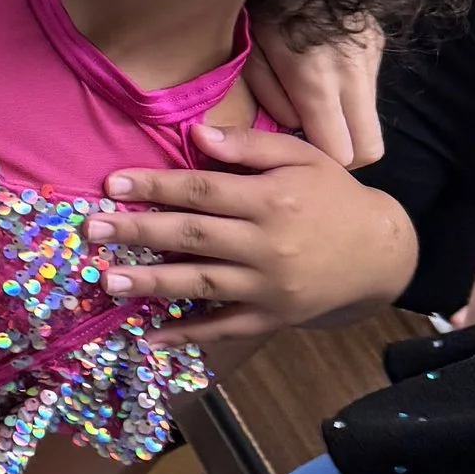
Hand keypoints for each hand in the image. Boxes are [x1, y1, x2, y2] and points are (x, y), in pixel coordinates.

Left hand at [91, 122, 416, 342]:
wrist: (382, 253)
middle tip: (93, 230)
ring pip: (202, 283)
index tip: (112, 184)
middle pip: (193, 236)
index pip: (201, 190)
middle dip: (138, 231)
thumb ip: (248, 146)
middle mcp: (267, 245)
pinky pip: (225, 328)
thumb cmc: (333, 196)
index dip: (155, 186)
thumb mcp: (301, 157)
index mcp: (271, 199)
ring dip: (152, 282)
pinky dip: (188, 336)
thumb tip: (197, 135)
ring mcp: (270, 287)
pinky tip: (149, 338)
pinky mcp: (273, 317)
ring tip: (108, 281)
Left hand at [243, 18, 385, 164]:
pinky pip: (369, 90)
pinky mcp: (378, 47)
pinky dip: (350, 96)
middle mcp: (352, 77)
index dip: (319, 157)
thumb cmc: (265, 7)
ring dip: (346, 122)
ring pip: (372, 120)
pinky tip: (327, 77)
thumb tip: (292, 127)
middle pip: (369, 149)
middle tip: (315, 137)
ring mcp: (371, 62)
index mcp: (316, 82)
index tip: (298, 148)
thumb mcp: (252, 53)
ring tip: (316, 106)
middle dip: (344, 153)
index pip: (338, 152)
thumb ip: (272, 97)